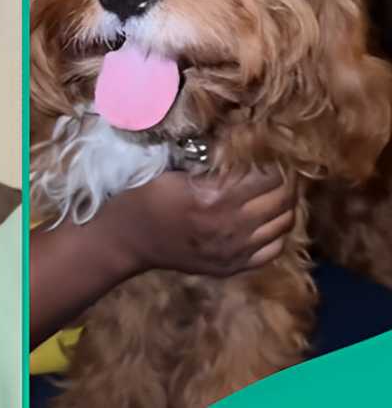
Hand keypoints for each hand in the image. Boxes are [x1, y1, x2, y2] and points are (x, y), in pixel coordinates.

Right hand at [101, 168, 296, 276]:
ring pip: (285, 224)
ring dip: (285, 205)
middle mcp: (230, 226)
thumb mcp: (174, 172)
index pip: (269, 176)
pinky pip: (274, 249)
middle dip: (286, 181)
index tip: (270, 152)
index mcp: (214, 197)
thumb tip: (247, 147)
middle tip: (279, 170)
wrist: (127, 240)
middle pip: (283, 199)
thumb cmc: (144, 198)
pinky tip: (266, 219)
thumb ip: (213, 165)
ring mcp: (234, 251)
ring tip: (275, 192)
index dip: (274, 161)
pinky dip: (277, 232)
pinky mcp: (232, 267)